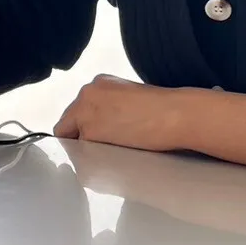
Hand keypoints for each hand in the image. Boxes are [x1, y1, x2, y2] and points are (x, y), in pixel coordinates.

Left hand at [53, 75, 193, 151]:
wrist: (177, 115)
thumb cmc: (165, 109)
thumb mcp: (131, 98)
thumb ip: (110, 107)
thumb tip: (104, 127)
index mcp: (98, 83)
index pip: (77, 110)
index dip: (84, 127)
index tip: (95, 138)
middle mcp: (86, 94)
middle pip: (68, 124)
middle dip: (81, 138)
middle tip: (101, 151)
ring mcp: (85, 113)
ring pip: (73, 140)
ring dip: (86, 150)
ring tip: (110, 156)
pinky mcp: (90, 133)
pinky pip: (81, 154)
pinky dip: (92, 161)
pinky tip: (111, 160)